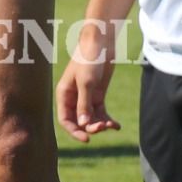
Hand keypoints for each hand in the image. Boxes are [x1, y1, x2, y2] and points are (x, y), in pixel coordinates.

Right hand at [55, 25, 122, 142]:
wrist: (101, 43)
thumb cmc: (89, 59)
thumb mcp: (86, 83)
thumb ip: (84, 105)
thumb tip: (84, 125)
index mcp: (64, 94)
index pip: (65, 119)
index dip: (74, 131)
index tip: (87, 139)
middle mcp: (73, 98)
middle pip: (79, 121)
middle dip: (91, 127)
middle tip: (103, 127)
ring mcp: (86, 97)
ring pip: (91, 118)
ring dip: (100, 124)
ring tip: (111, 124)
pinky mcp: (98, 94)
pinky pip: (101, 112)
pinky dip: (108, 119)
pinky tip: (117, 125)